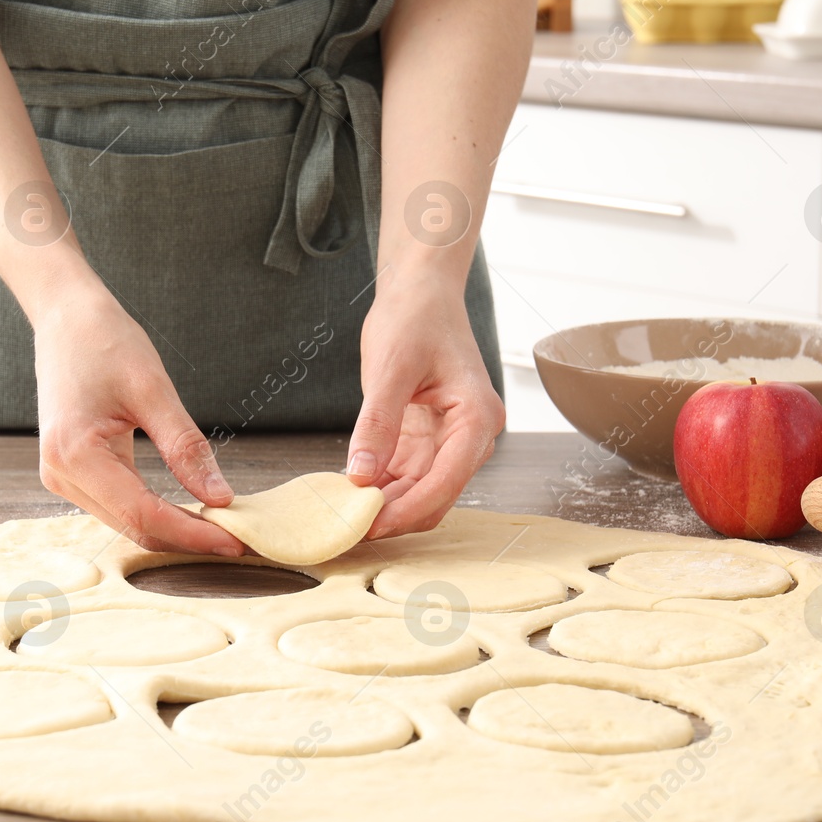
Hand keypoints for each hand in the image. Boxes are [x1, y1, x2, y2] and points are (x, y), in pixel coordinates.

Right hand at [33, 292, 245, 555]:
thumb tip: (220, 496)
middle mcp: (60, 474)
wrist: (65, 318)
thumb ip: (186, 448)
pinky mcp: (70, 473)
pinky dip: (153, 513)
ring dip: (172, 529)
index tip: (237, 541)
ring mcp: (60, 477)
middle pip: (133, 526)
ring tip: (219, 528)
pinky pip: (116, 507)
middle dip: (187, 537)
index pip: (143, 513)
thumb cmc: (104, 341)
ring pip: (125, 523)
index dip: (193, 533)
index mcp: (76, 453)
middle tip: (239, 540)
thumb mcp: (153, 390)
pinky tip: (186, 511)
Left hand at [346, 281, 505, 538]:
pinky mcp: (426, 437)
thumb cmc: (414, 318)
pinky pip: (406, 475)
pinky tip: (351, 494)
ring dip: (387, 505)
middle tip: (350, 529)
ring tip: (345, 516)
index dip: (410, 508)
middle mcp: (471, 435)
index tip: (371, 524)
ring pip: (421, 491)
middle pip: (438, 494)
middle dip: (397, 514)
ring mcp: (449, 439)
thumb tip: (362, 476)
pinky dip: (381, 487)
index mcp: (476, 417)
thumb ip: (378, 423)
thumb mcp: (391, 368)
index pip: (448, 479)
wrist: (419, 292)